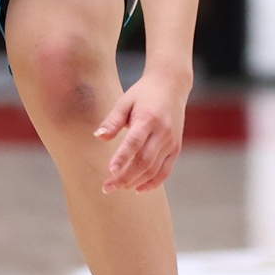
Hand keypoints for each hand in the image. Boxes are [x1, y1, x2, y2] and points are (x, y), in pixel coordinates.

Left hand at [94, 66, 188, 193]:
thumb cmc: (143, 94)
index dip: (123, 158)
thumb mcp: (125, 101)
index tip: (110, 171)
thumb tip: (99, 136)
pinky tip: (137, 189)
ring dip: (135, 182)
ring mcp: (171, 142)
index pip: (135, 142)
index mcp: (148, 118)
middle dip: (125, 177)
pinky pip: (165, 172)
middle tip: (107, 187)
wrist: (171, 86)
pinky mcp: (176, 148)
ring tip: (118, 187)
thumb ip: (112, 120)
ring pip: (154, 170)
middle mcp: (162, 132)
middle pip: (144, 161)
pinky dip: (152, 183)